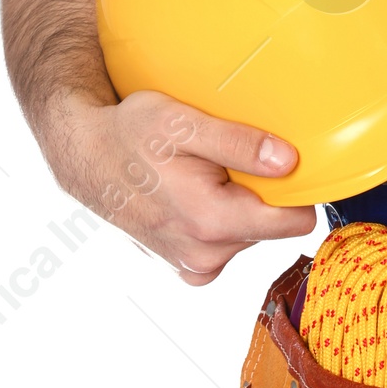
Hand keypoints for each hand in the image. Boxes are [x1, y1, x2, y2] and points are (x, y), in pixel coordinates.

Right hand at [54, 87, 316, 284]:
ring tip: (206, 173)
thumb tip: (289, 162)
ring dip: (238, 203)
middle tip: (228, 160)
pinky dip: (219, 220)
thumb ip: (240, 144)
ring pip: (249, 233)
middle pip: (272, 226)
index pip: (293, 222)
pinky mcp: (185, 264)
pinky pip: (224, 244)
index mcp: (211, 222)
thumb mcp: (185, 123)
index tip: (290, 164)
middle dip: (262, 193)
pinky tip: (196, 194)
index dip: (300, 190)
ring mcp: (193, 264)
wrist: (86, 156)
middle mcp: (205, 254)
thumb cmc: (131, 133)